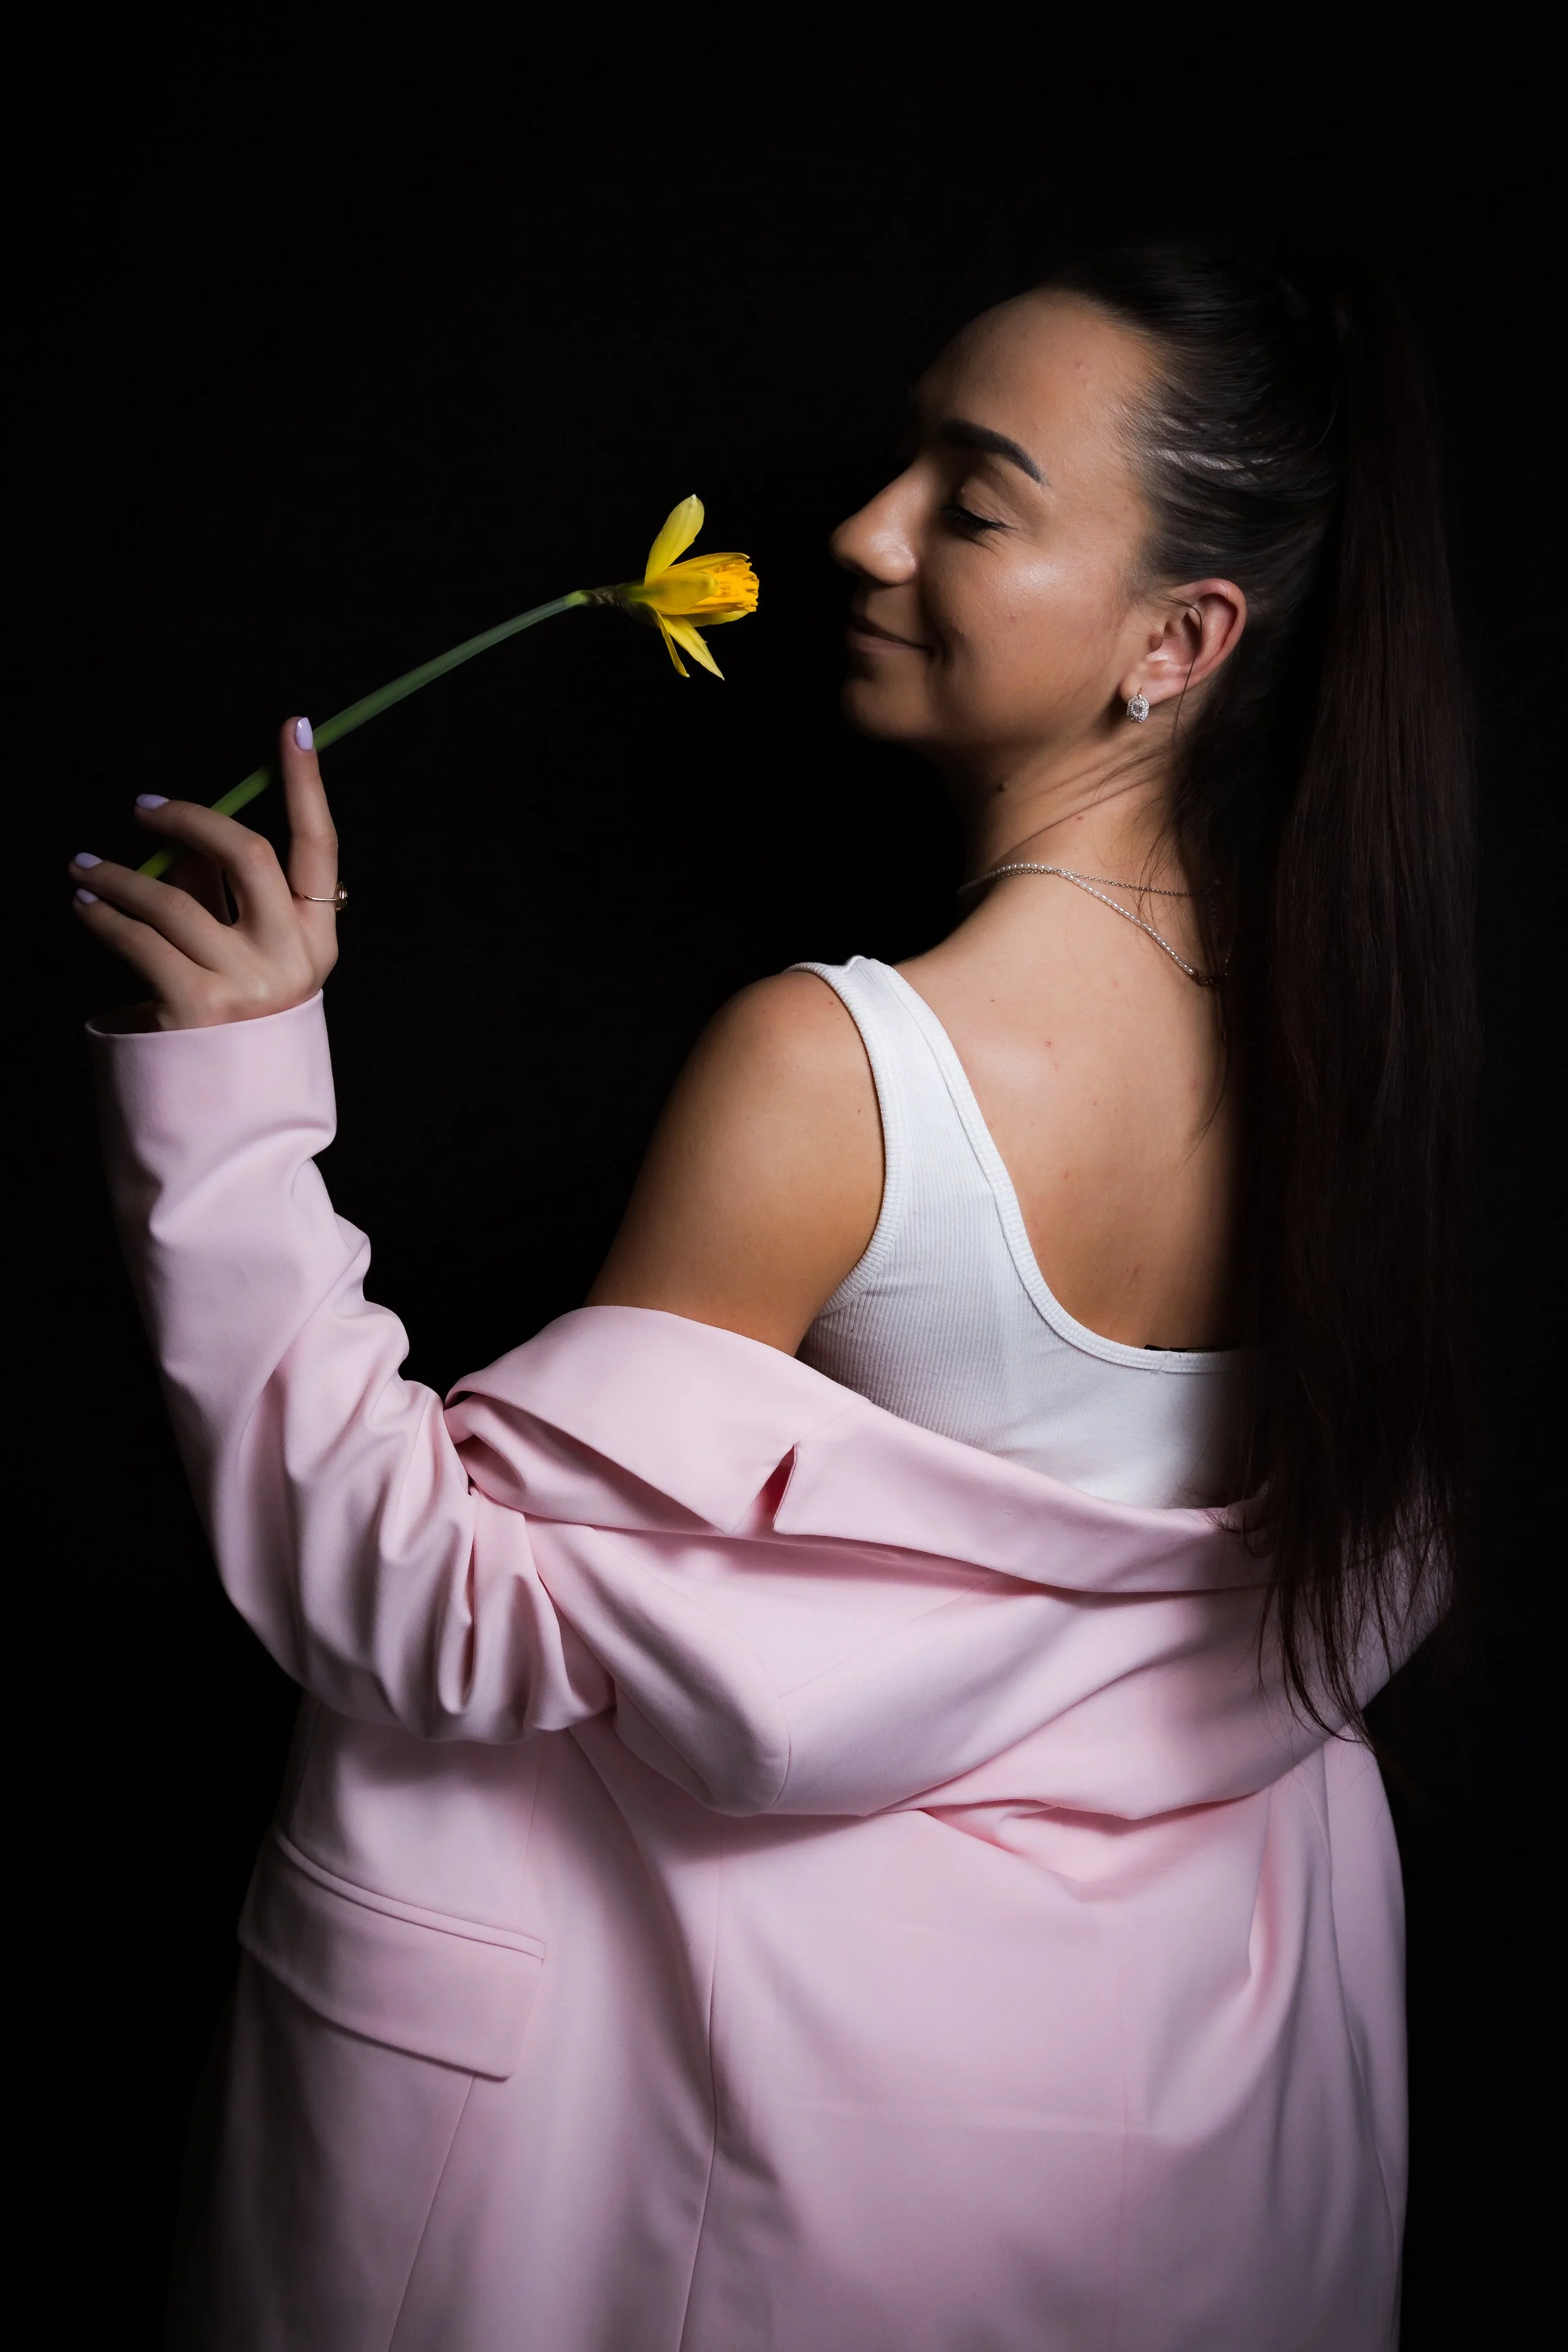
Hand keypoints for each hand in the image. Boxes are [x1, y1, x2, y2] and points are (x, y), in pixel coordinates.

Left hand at [69, 719, 340, 1030]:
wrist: (232, 1110)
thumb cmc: (237, 1017)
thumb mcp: (250, 953)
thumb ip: (227, 895)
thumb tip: (185, 840)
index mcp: (318, 936)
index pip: (319, 844)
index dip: (307, 783)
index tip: (292, 727)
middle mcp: (291, 956)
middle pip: (245, 854)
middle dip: (189, 817)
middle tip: (143, 807)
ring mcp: (247, 984)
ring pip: (174, 897)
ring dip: (119, 875)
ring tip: (84, 867)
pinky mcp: (196, 1006)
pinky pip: (139, 941)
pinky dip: (105, 917)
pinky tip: (86, 906)